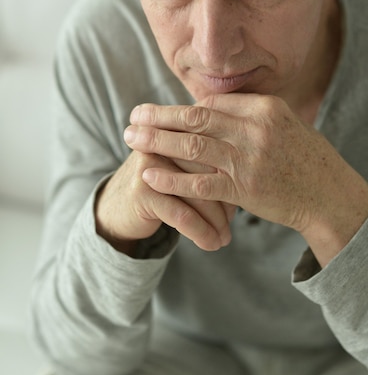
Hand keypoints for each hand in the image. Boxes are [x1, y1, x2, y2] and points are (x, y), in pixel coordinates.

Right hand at [95, 134, 234, 255]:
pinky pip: (182, 215)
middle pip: (210, 170)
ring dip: (216, 221)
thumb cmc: (160, 188)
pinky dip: (201, 233)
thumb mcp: (184, 171)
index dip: (233, 176)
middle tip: (237, 220)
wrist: (116, 208)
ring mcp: (152, 164)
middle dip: (227, 200)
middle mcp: (165, 141)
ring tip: (224, 238)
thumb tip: (244, 194)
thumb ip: (211, 170)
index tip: (244, 199)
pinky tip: (211, 244)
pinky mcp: (143, 190)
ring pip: (198, 194)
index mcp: (179, 130)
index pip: (216, 150)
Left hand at [126, 93, 367, 264]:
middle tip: (132, 116)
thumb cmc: (306, 158)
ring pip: (192, 146)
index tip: (161, 113)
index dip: (182, 109)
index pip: (212, 103)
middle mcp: (255, 129)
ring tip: (130, 138)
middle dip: (159, 117)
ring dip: (156, 141)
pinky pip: (199, 183)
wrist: (329, 196)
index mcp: (264, 108)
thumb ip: (250, 115)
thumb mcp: (285, 124)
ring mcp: (249, 160)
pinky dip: (172, 178)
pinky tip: (149, 174)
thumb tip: (211, 109)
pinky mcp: (244, 190)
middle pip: (195, 118)